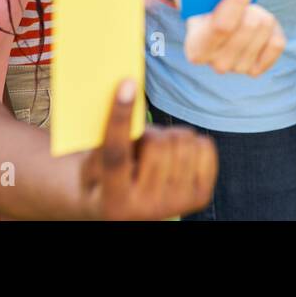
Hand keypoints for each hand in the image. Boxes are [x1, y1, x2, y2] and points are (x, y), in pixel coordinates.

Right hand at [78, 79, 216, 219]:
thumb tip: (126, 91)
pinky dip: (192, 141)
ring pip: (183, 142)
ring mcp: (176, 204)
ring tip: (157, 152)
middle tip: (142, 144)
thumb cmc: (104, 180)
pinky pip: (204, 146)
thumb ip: (103, 139)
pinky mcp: (200, 197)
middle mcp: (146, 208)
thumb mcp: (90, 167)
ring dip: (170, 136)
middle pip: (157, 143)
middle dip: (150, 133)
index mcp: (113, 200)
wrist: (127, 214)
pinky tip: (177, 154)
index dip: (120, 117)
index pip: (116, 154)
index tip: (126, 83)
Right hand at [184, 0, 285, 75]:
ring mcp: (237, 69)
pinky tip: (262, 25)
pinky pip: (278, 42)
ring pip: (265, 28)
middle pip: (250, 24)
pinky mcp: (256, 69)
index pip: (222, 24)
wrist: (214, 28)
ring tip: (249, 11)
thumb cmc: (208, 8)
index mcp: (196, 47)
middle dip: (253, 3)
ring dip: (262, 12)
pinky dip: (274, 27)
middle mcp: (216, 64)